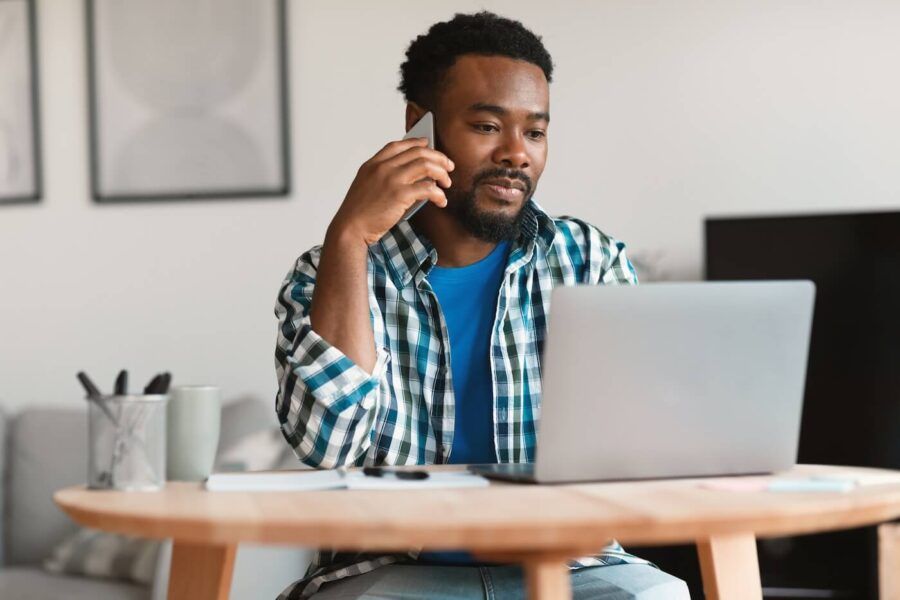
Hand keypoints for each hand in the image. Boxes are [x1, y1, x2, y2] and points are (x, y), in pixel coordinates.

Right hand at [329, 138, 453, 245]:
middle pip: (418, 152)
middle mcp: (383, 167)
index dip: (416, 142)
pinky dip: (439, 194)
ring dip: (442, 173)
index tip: (427, 143)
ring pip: (426, 166)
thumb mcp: (366, 186)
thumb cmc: (359, 212)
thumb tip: (413, 176)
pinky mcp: (400, 195)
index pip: (398, 145)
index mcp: (373, 164)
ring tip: (447, 183)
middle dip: (438, 158)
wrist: (351, 228)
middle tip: (448, 166)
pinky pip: (428, 188)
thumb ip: (384, 176)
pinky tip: (442, 201)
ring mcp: (392, 179)